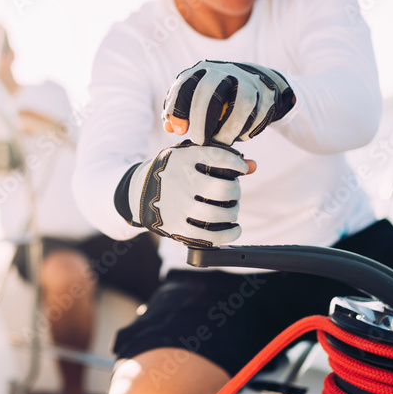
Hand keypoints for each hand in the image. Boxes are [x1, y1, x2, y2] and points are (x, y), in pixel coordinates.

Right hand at [114, 140, 254, 246]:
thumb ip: (221, 159)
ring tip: (231, 210)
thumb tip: (254, 166)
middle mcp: (179, 181)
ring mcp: (177, 206)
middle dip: (235, 191)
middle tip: (233, 193)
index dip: (236, 164)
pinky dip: (229, 234)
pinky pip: (210, 236)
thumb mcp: (189, 158)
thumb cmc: (173, 173)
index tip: (241, 169)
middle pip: (224, 189)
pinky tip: (234, 229)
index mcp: (182, 159)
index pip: (219, 157)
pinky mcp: (176, 227)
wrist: (138, 194)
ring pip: (219, 213)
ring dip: (233, 212)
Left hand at [162, 60, 293, 145]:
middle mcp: (223, 71)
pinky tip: (238, 137)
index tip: (179, 131)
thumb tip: (170, 128)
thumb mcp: (195, 101)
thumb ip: (180, 114)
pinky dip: (245, 130)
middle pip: (209, 90)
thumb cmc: (216, 98)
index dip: (178, 108)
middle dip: (201, 119)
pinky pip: (256, 115)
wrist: (254, 84)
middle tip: (198, 141)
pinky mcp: (264, 94)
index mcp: (201, 71)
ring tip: (219, 143)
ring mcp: (246, 80)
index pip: (184, 85)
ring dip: (227, 129)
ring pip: (239, 104)